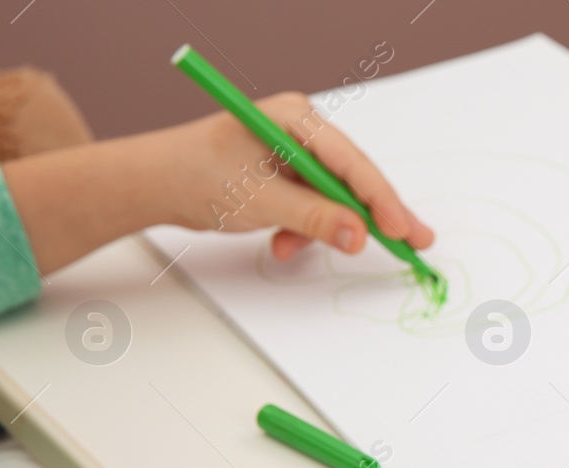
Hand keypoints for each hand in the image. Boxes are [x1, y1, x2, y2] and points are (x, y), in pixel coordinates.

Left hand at [161, 92, 434, 260]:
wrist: (153, 183)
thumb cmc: (196, 175)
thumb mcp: (260, 201)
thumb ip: (315, 219)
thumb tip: (359, 236)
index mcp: (295, 118)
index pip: (352, 162)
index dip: (379, 199)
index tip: (400, 230)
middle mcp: (300, 129)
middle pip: (351, 178)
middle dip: (370, 217)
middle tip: (414, 243)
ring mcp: (293, 152)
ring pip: (333, 197)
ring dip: (321, 229)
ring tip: (290, 247)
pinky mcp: (286, 173)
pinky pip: (313, 205)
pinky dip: (303, 229)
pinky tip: (281, 241)